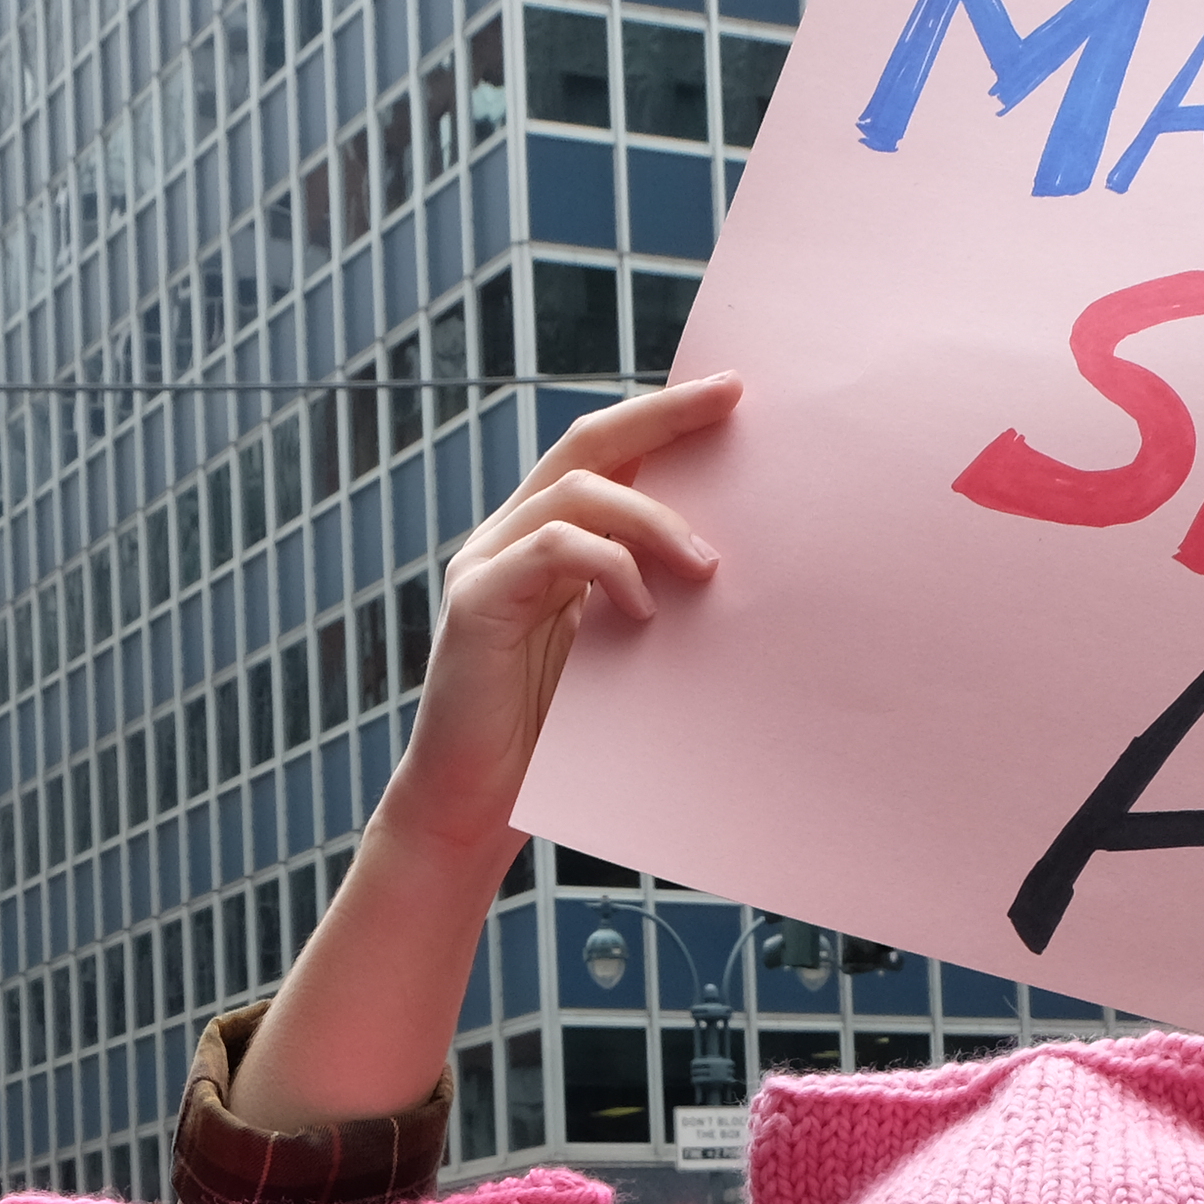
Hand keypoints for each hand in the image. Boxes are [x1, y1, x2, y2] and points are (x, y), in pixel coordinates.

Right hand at [377, 371, 743, 858]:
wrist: (474, 811)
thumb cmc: (554, 744)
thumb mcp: (617, 655)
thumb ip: (645, 599)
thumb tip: (726, 566)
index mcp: (542, 542)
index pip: (603, 454)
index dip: (662, 416)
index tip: (730, 392)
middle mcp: (508, 538)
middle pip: (587, 444)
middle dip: (662, 416)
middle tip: (729, 402)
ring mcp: (485, 564)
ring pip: (575, 493)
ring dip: (653, 519)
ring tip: (705, 568)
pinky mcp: (476, 602)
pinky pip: (553, 550)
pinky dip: (611, 568)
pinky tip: (645, 614)